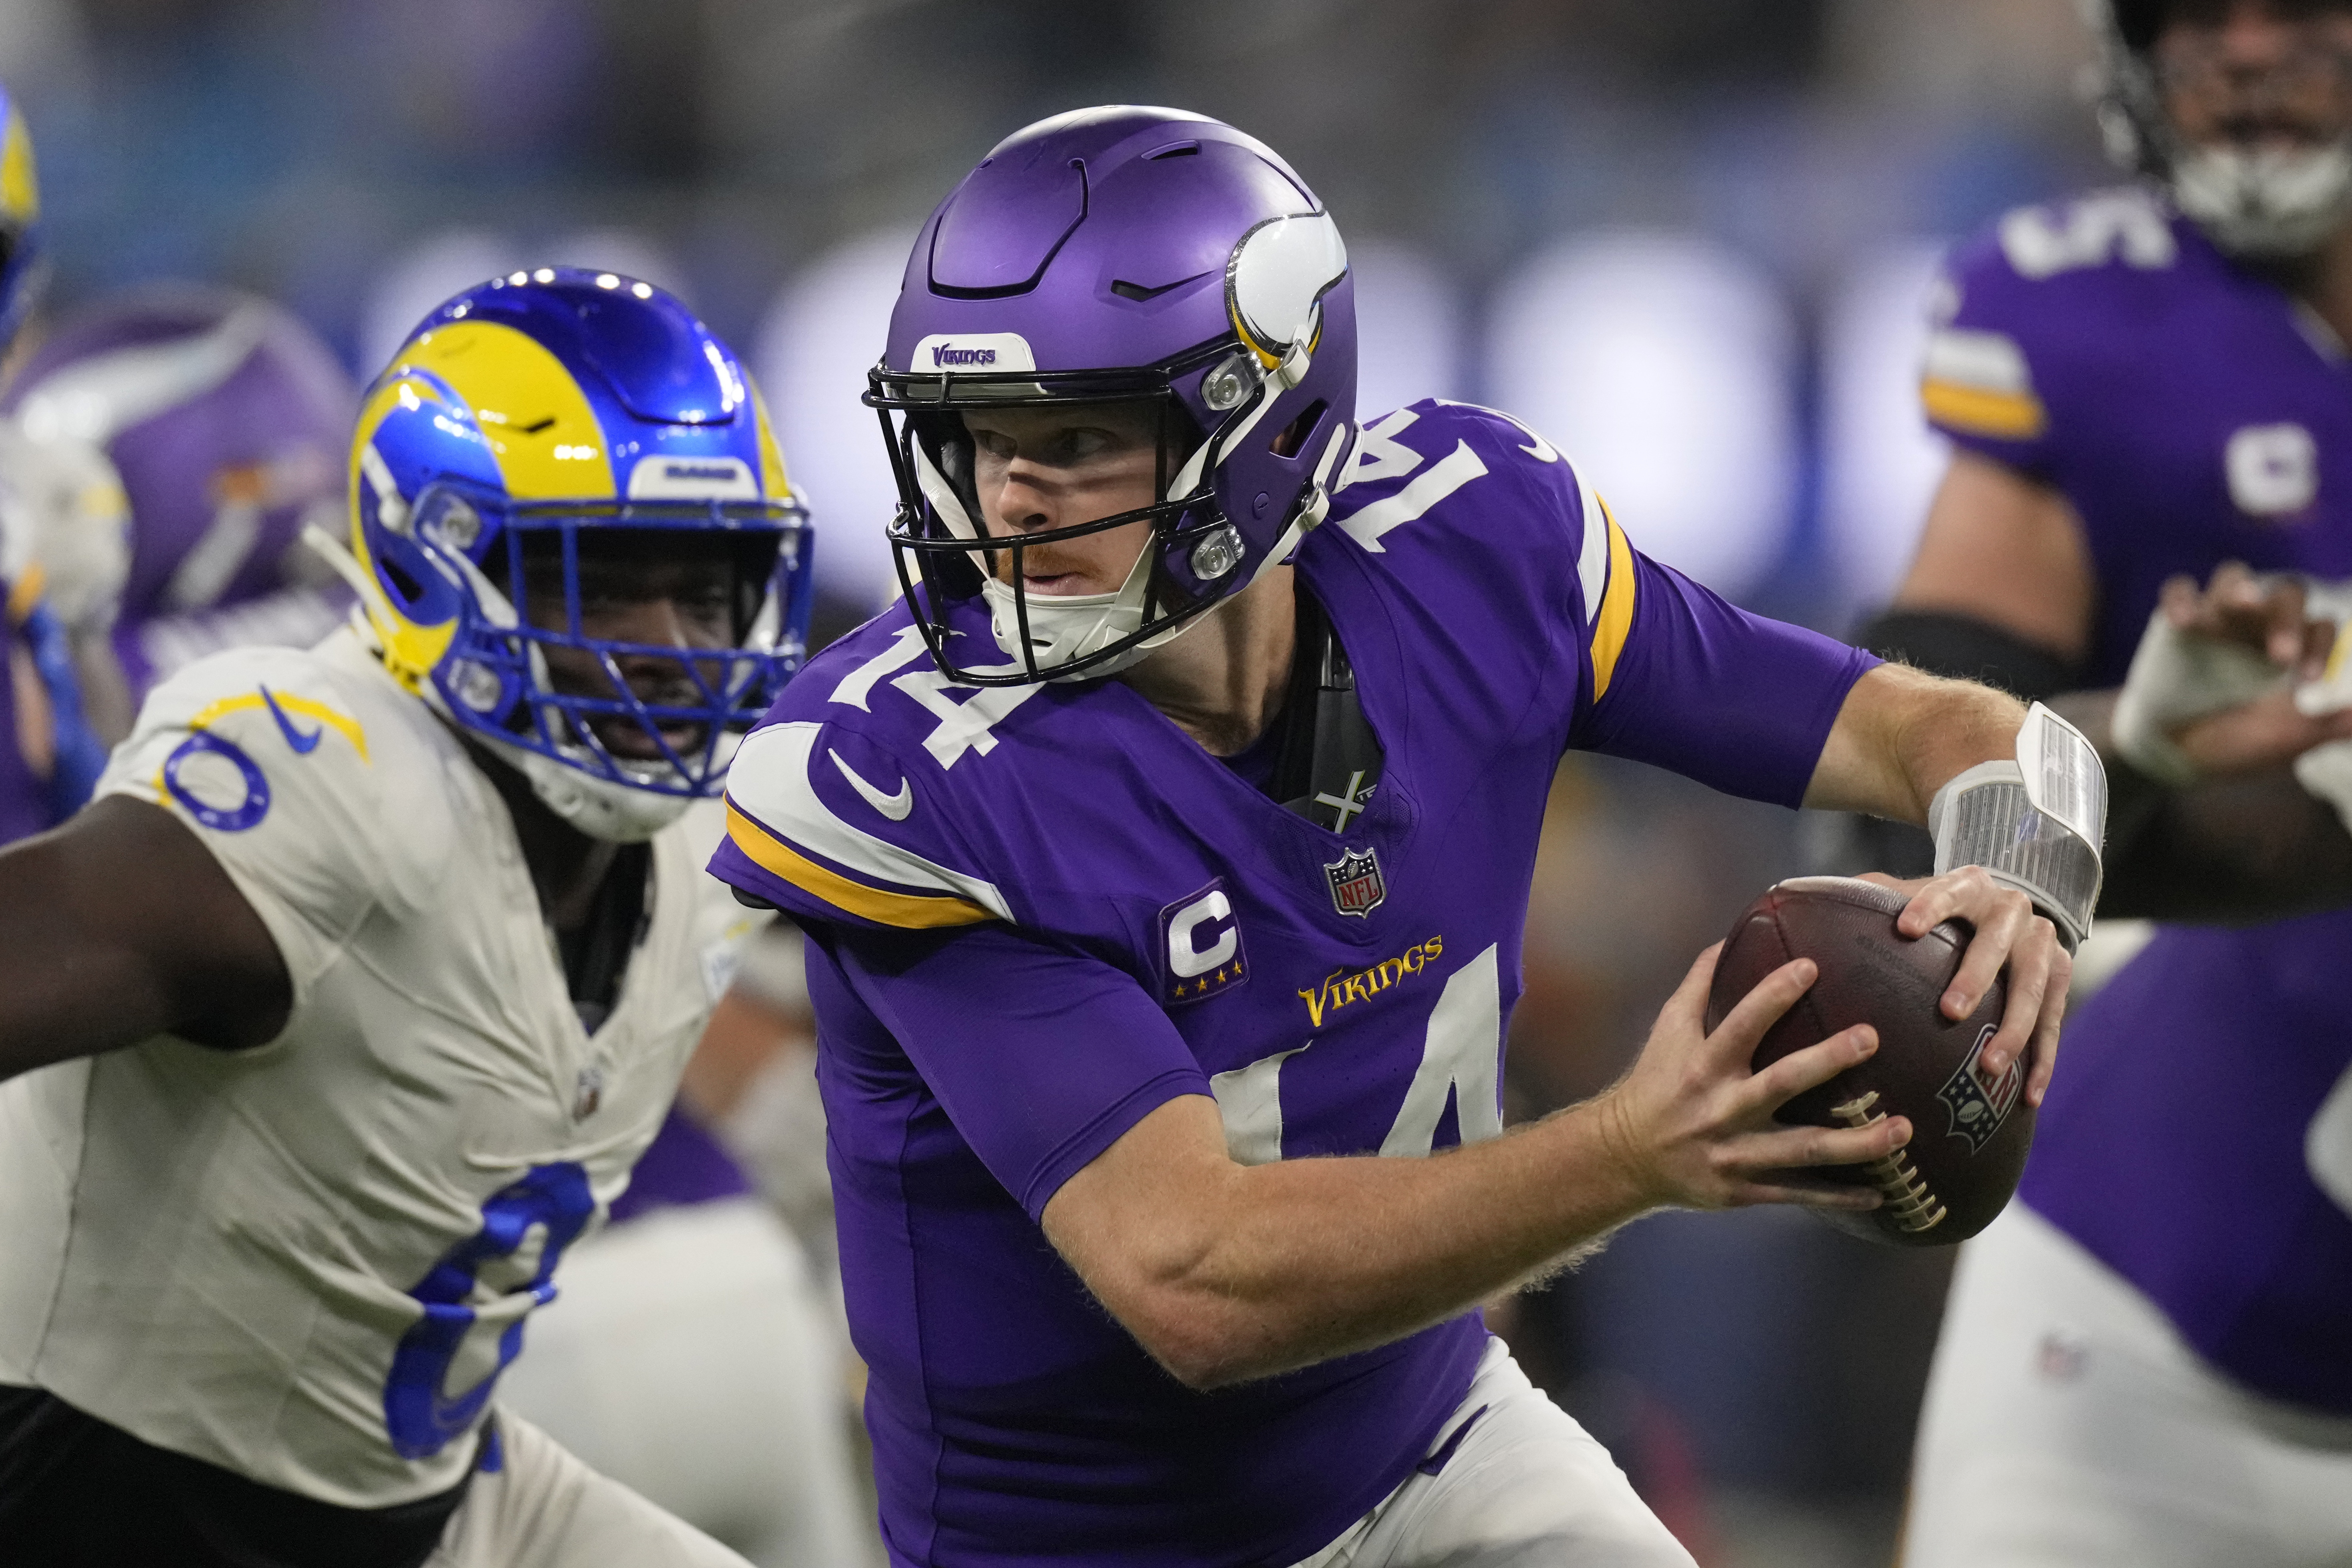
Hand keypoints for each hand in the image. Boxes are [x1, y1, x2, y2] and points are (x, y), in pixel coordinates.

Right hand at [1594, 943, 1906, 1212]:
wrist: (1626, 1156)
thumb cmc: (1655, 1082)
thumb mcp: (1667, 1030)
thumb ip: (1700, 986)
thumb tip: (1730, 937)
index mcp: (1702, 1066)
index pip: (1739, 1025)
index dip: (1773, 995)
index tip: (1811, 966)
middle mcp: (1720, 1109)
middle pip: (1779, 1084)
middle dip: (1826, 1062)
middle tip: (1871, 1037)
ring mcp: (1735, 1154)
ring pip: (1802, 1149)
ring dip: (1856, 1142)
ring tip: (1903, 1129)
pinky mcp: (1745, 1189)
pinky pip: (1799, 1194)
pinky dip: (1840, 1196)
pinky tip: (1881, 1194)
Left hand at [1862, 865, 2070, 1108]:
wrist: (1999, 910)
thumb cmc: (1932, 911)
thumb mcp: (1901, 896)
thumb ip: (1865, 897)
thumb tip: (1801, 901)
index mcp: (1969, 886)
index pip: (1949, 891)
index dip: (1931, 907)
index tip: (1907, 930)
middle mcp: (2011, 909)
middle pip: (1997, 942)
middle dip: (1975, 977)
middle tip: (1950, 1012)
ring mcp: (2041, 943)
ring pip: (2033, 987)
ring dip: (2013, 1027)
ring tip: (1989, 1065)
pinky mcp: (2059, 977)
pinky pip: (2054, 1022)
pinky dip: (2043, 1059)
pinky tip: (2029, 1095)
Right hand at [2121, 564, 2351, 778]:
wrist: (2179, 756)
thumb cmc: (2238, 745)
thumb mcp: (2285, 742)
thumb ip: (2325, 727)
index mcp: (2293, 648)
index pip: (2318, 627)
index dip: (2319, 646)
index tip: (2306, 679)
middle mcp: (2258, 626)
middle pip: (2284, 595)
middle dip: (2286, 617)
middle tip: (2279, 654)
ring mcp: (2217, 620)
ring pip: (2233, 578)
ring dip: (2240, 589)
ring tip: (2243, 603)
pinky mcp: (2176, 623)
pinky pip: (2179, 591)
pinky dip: (2181, 599)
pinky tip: (2182, 622)